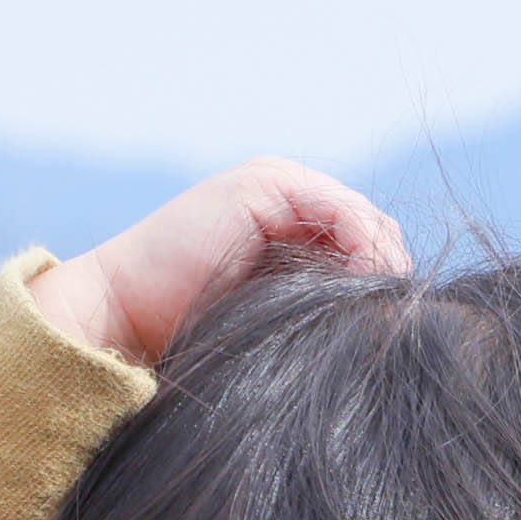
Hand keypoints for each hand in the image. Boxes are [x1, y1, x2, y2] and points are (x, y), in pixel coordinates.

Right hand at [28, 159, 410, 365]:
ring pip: (365, 219)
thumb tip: (393, 326)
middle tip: (396, 321)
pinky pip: (343, 211)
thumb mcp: (280, 319)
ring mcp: (277, 185)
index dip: (388, 282)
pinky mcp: (265, 187)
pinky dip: (363, 249)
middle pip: (375, 228)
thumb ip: (325, 305)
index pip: (369, 243)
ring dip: (381, 265)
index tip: (396, 327)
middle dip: (390, 273)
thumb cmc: (196, 334)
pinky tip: (362, 287)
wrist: (124, 318)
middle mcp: (289, 196)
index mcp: (293, 223)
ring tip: (378, 311)